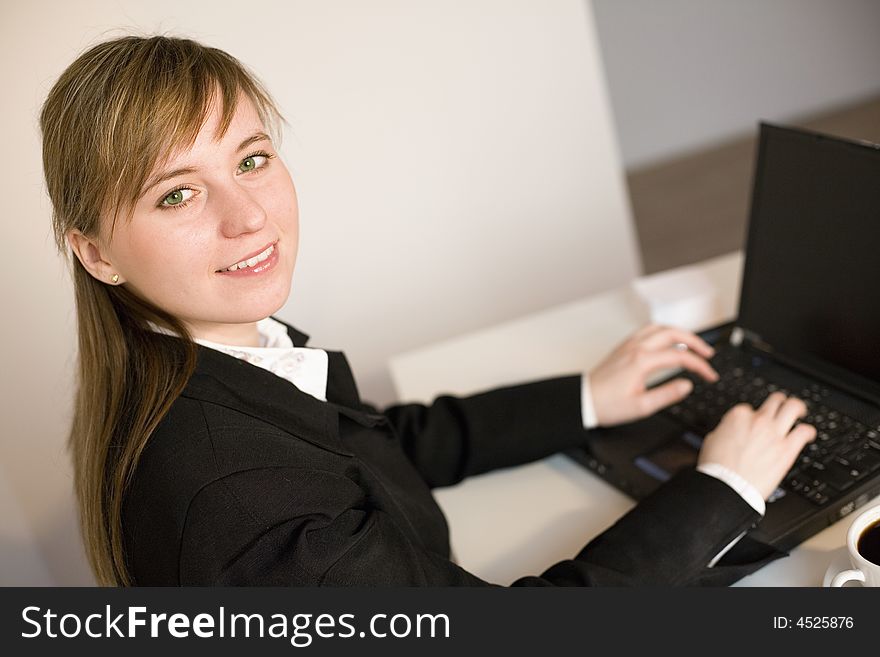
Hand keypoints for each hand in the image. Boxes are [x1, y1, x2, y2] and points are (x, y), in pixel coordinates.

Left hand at [590, 324, 718, 425]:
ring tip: (692, 344)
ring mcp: (628, 345)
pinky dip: (663, 332)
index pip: (680, 357)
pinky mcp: (623, 347)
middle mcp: (635, 348)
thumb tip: (687, 385)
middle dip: (695, 341)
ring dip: (679, 333)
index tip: (710, 376)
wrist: (584, 400)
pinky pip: (647, 330)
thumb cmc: (607, 405)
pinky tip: (668, 342)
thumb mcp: (641, 407)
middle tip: (708, 354)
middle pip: (672, 333)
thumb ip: (667, 395)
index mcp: (641, 361)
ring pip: (659, 327)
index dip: (700, 366)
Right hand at [698, 393, 816, 498]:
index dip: (751, 417)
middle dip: (779, 402)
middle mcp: (758, 420)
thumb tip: (730, 431)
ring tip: (800, 412)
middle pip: (774, 401)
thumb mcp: (712, 440)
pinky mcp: (787, 449)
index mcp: (738, 416)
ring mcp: (774, 433)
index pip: (748, 408)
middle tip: (782, 405)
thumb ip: (725, 430)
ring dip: (797, 407)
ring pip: (793, 407)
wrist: (728, 486)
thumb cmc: (717, 467)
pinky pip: (804, 432)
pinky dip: (808, 431)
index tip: (752, 424)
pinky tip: (807, 435)